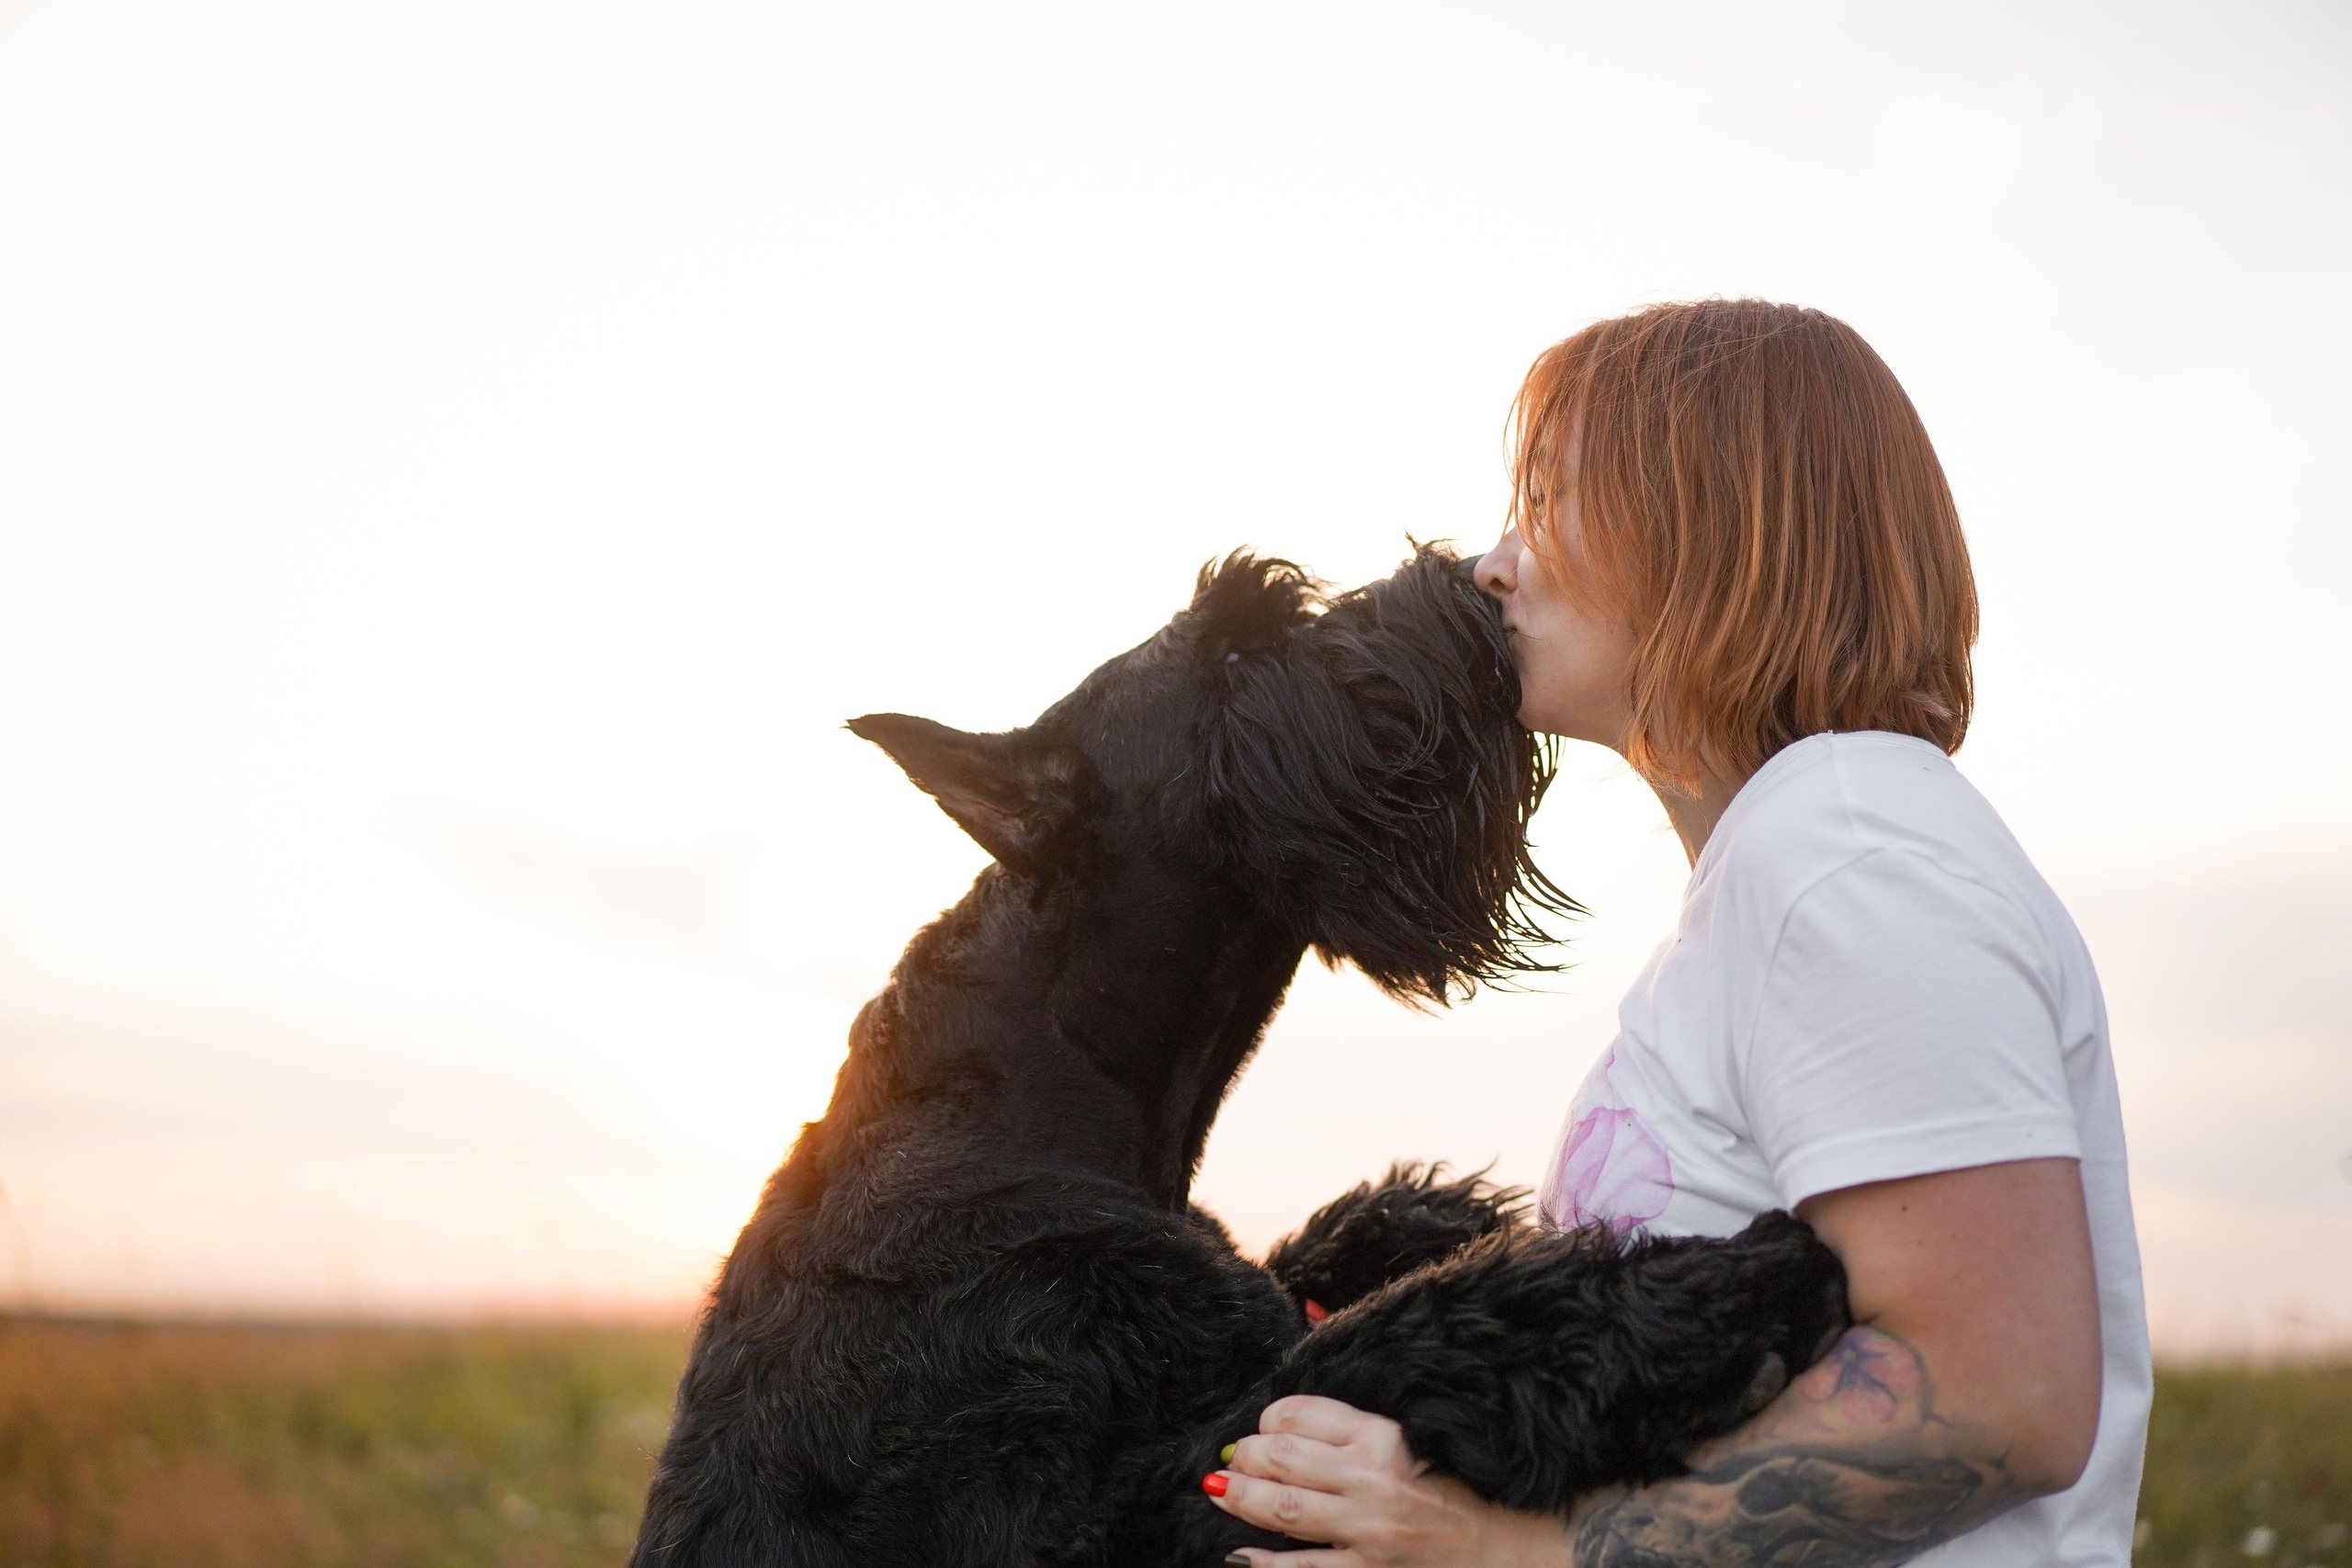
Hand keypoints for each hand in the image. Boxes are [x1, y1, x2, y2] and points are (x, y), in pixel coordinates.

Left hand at [1203, 1395, 1573, 1567]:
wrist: (1517, 1546)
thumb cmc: (1467, 1486)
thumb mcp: (1417, 1435)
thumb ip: (1362, 1419)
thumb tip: (1303, 1397)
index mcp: (1385, 1436)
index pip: (1301, 1414)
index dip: (1271, 1417)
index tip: (1266, 1425)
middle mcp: (1374, 1480)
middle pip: (1283, 1457)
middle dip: (1247, 1455)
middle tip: (1233, 1457)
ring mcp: (1370, 1531)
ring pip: (1284, 1509)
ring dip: (1242, 1497)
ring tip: (1219, 1489)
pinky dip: (1265, 1564)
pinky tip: (1239, 1554)